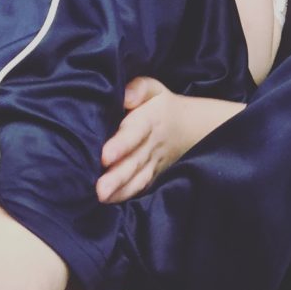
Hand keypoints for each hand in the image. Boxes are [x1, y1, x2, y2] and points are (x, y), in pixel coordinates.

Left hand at [97, 78, 190, 202]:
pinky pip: (142, 186)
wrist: (191, 127)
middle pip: (134, 161)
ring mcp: (154, 162)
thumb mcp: (154, 89)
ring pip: (138, 178)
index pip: (135, 132)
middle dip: (117, 176)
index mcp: (151, 120)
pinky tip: (109, 201)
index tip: (105, 155)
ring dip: (120, 189)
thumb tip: (125, 97)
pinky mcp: (154, 175)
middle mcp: (152, 144)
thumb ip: (139, 88)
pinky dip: (126, 195)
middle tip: (100, 189)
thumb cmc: (162, 105)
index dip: (121, 144)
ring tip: (101, 197)